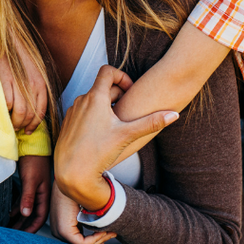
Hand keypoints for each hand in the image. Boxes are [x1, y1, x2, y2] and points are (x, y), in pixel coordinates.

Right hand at [0, 38, 47, 133]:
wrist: (7, 38)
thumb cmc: (20, 55)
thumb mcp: (35, 70)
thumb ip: (36, 88)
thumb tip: (32, 108)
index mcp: (41, 82)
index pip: (41, 111)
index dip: (35, 124)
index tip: (29, 130)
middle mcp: (32, 84)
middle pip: (30, 115)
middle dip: (23, 125)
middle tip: (16, 128)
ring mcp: (18, 83)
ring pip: (19, 113)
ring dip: (13, 122)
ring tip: (9, 123)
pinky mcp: (4, 80)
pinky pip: (6, 103)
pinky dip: (4, 110)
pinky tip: (1, 110)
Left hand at [9, 155, 49, 231]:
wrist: (31, 145)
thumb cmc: (34, 160)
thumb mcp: (31, 180)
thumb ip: (28, 197)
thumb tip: (25, 214)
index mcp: (44, 195)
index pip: (40, 217)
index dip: (32, 228)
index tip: (23, 237)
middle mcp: (40, 195)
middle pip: (32, 215)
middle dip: (23, 226)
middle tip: (13, 235)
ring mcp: (33, 191)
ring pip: (26, 209)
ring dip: (18, 218)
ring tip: (9, 227)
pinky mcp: (27, 186)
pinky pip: (21, 202)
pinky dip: (16, 209)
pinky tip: (8, 213)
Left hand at [49, 180, 114, 243]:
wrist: (71, 179)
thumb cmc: (78, 189)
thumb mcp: (82, 208)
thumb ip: (87, 219)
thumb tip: (101, 230)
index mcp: (60, 226)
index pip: (80, 240)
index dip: (96, 239)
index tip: (108, 232)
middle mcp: (57, 231)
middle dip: (100, 240)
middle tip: (113, 233)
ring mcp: (59, 232)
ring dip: (100, 239)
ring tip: (111, 231)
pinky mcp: (64, 231)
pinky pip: (83, 243)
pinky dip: (96, 239)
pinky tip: (104, 232)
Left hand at [53, 65, 177, 209]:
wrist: (72, 172)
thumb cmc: (98, 152)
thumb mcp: (127, 135)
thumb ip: (151, 123)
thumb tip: (174, 114)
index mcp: (95, 97)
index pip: (108, 71)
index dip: (122, 76)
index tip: (131, 91)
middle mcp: (81, 100)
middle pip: (103, 87)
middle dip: (118, 95)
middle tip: (129, 110)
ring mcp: (73, 111)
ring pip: (93, 100)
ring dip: (107, 105)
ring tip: (117, 123)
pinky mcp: (69, 122)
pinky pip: (84, 111)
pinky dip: (95, 115)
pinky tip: (102, 133)